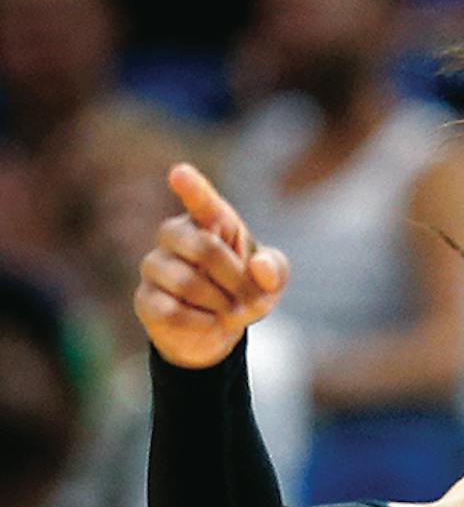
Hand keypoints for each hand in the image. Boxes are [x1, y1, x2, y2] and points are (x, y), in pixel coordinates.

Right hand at [134, 162, 289, 369]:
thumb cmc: (241, 293)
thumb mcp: (269, 283)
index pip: (201, 200)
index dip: (192, 187)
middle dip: (236, 281)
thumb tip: (260, 267)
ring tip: (228, 311)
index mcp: (210, 222)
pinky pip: (173, 311)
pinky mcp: (146, 299)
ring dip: (221, 305)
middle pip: (205, 248)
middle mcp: (176, 235)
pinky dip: (202, 323)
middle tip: (251, 300)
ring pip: (187, 283)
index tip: (180, 173)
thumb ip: (275, 270)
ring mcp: (156, 265)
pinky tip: (209, 323)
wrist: (215, 332)